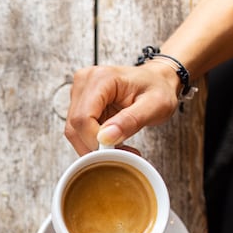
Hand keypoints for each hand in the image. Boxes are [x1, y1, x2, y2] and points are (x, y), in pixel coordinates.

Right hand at [63, 62, 180, 155]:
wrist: (157, 80)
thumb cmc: (158, 89)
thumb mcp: (155, 105)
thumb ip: (131, 121)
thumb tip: (105, 138)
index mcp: (100, 78)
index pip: (83, 118)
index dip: (95, 141)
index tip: (117, 151)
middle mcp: (84, 82)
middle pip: (74, 126)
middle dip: (94, 147)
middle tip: (120, 153)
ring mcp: (79, 92)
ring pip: (73, 131)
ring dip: (93, 146)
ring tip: (118, 147)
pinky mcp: (79, 103)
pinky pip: (78, 130)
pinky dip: (93, 141)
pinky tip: (111, 141)